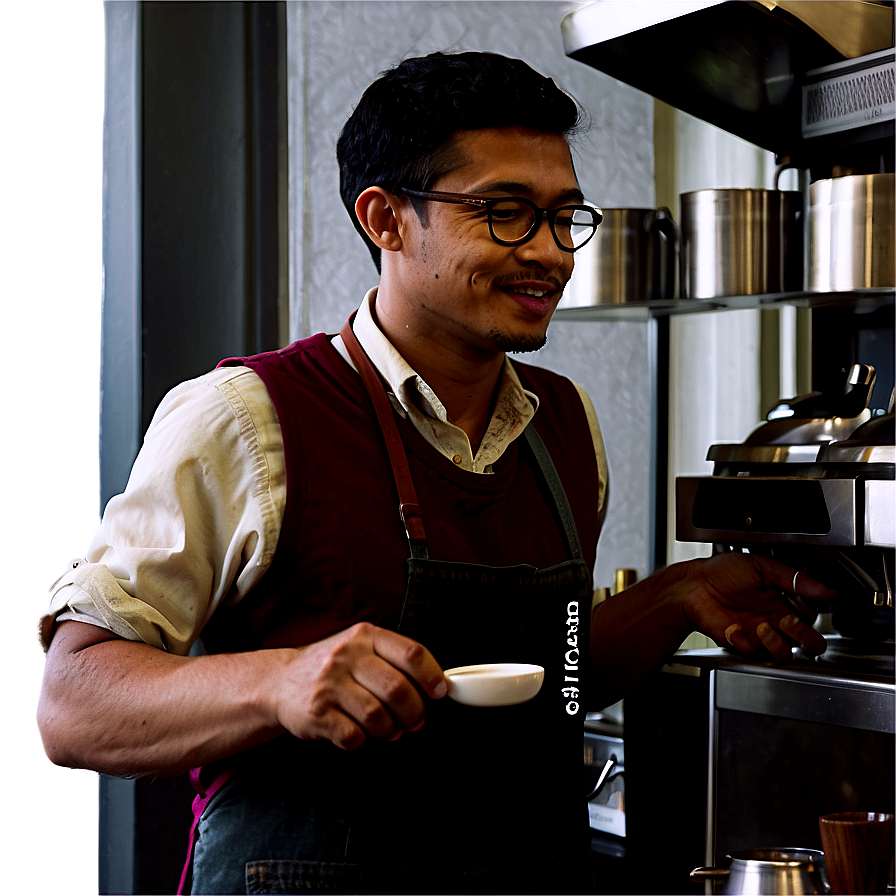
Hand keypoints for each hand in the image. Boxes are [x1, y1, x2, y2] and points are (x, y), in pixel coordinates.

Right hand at [274, 622, 446, 749]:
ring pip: (378, 716)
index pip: (411, 652)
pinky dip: (363, 741)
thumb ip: (392, 659)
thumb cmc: (331, 668)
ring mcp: (329, 684)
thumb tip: (435, 684)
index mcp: (364, 636)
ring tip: (390, 730)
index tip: (439, 692)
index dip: (432, 676)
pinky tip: (360, 733)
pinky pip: (353, 736)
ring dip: (391, 730)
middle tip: (416, 721)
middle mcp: (346, 656)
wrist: (278, 682)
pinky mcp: (316, 713)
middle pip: (398, 689)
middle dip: (415, 713)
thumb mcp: (358, 647)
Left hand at [680, 552, 834, 662]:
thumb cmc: (723, 572)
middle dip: (807, 639)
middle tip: (791, 623)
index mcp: (783, 604)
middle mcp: (775, 623)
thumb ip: (794, 578)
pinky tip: (735, 627)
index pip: (813, 621)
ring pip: (784, 656)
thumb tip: (827, 588)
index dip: (813, 618)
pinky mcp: (740, 644)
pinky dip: (745, 640)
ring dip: (778, 643)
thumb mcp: (762, 566)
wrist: (694, 583)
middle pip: (809, 646)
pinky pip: (752, 651)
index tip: (805, 606)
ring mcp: (758, 636)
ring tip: (765, 626)